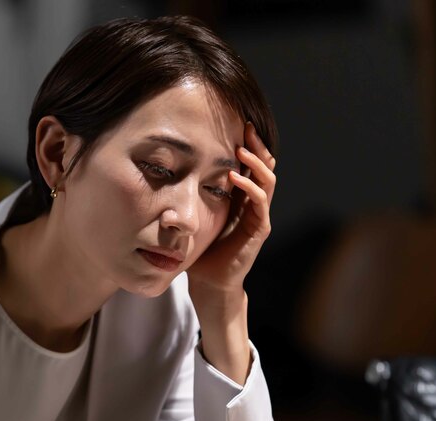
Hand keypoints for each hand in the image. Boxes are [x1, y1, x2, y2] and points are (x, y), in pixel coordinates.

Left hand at [185, 121, 276, 295]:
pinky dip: (250, 187)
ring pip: (267, 180)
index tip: (237, 123)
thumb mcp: (196, 213)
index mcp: (241, 196)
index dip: (248, 144)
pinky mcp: (259, 229)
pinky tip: (234, 177)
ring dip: (255, 163)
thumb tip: (168, 166)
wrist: (209, 281)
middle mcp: (254, 203)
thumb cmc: (200, 248)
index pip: (251, 163)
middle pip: (264, 166)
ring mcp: (259, 215)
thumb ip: (192, 192)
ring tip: (241, 150)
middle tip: (247, 127)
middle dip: (257, 145)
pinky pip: (259, 202)